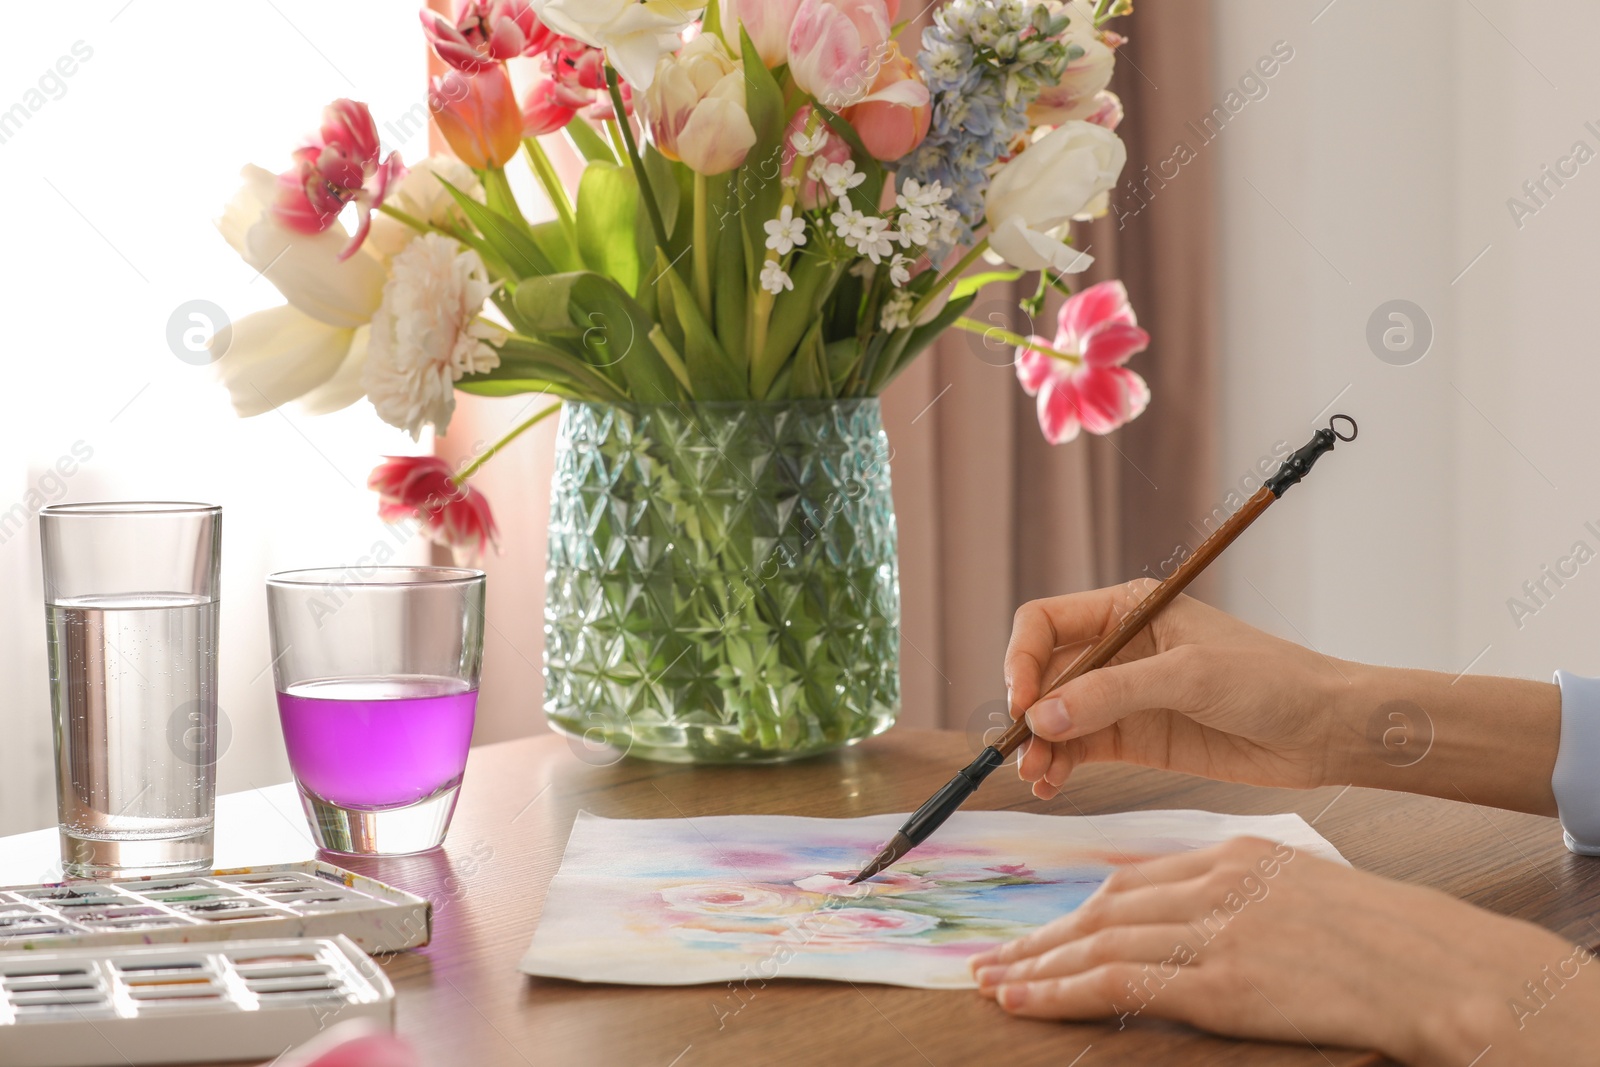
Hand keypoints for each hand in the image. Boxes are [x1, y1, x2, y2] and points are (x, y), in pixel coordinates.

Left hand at [968, 837, 1599, 1065]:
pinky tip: (1028, 1001)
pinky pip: (1120, 984)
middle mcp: (1215, 882)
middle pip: (1104, 908)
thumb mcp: (1298, 890)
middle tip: (993, 958)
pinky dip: (1063, 991)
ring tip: (996, 984)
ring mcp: (1215, 930)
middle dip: (1044, 936)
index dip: (1078, 909)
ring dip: (1039, 965)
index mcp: (1234, 854)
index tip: (1041, 930)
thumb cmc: (1381, 938)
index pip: (1132, 879)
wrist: (1436, 968)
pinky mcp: (1220, 981)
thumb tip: (1178, 921)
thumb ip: (1234, 896)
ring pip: (1100, 942)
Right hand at [1005, 580, 1350, 798]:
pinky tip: (1052, 786)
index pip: (1046, 622)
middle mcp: (1117, 649)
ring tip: (1037, 778)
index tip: (1020, 701)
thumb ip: (1114, 694)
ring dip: (1039, 746)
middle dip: (1027, 711)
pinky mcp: (1135, 738)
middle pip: (1044, 674)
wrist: (1323, 730)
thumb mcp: (1190, 676)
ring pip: (1056, 717)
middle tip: (1024, 751)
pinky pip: (1079, 749)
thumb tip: (1043, 716)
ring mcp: (1123, 696)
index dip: (1023, 658)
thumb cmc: (1270, 680)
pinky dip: (1059, 766)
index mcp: (1127, 609)